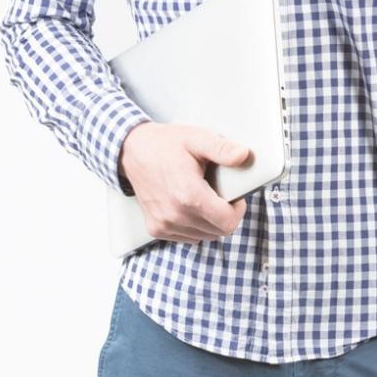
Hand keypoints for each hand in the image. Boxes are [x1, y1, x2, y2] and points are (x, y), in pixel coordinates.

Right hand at [119, 122, 251, 243]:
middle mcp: (175, 216)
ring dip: (210, 222)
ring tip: (204, 197)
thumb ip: (222, 149)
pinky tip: (190, 206)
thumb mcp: (197, 139)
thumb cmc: (165, 144)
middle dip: (226, 214)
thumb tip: (244, 155)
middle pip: (218, 231)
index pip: (228, 222)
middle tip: (221, 194)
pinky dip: (194, 226)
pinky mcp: (155, 229)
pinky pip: (187, 237)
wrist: (132, 151)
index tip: (236, 197)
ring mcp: (163, 225)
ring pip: (204, 236)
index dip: (238, 210)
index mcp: (189, 196)